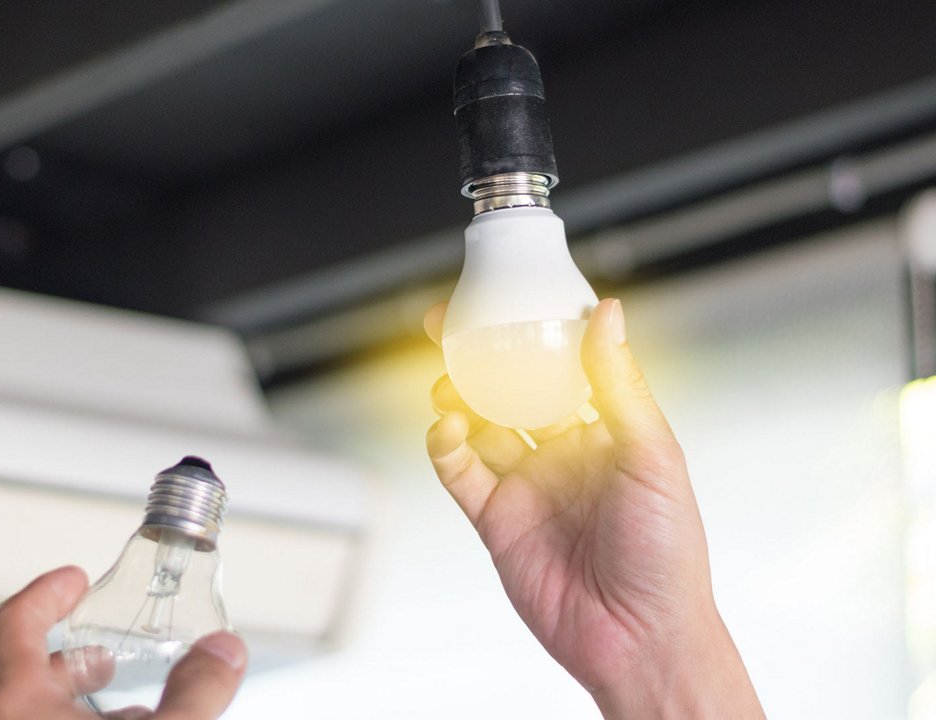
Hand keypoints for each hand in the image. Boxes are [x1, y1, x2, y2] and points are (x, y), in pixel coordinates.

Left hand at [0, 566, 246, 719]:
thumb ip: (196, 691)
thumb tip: (224, 651)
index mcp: (16, 703)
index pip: (14, 625)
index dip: (45, 593)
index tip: (72, 578)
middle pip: (28, 673)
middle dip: (76, 656)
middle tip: (106, 650)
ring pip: (43, 714)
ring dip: (85, 704)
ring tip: (133, 706)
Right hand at [425, 299, 762, 718]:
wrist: (640, 639)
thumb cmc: (668, 555)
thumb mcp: (652, 456)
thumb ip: (618, 385)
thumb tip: (607, 314)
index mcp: (606, 431)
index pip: (561, 366)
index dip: (530, 331)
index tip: (504, 298)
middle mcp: (563, 453)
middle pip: (509, 390)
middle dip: (478, 357)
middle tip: (448, 326)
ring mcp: (526, 485)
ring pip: (478, 425)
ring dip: (456, 398)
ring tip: (447, 383)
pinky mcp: (495, 520)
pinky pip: (459, 473)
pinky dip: (445, 447)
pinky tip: (446, 431)